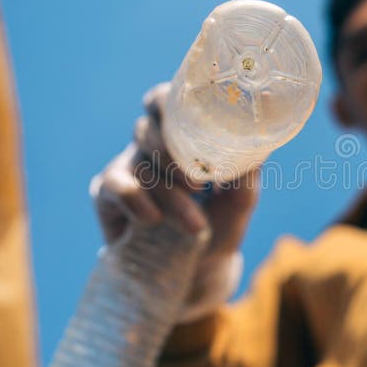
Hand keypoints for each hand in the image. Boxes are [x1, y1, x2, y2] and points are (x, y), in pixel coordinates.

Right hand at [92, 83, 259, 259]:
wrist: (200, 268)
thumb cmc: (222, 222)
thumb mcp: (242, 197)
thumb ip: (248, 169)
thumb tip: (259, 144)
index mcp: (180, 132)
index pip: (163, 98)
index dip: (168, 101)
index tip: (190, 122)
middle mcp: (150, 143)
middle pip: (147, 127)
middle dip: (172, 155)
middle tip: (198, 185)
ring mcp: (127, 165)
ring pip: (140, 163)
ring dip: (170, 196)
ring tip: (195, 224)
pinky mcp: (107, 193)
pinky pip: (117, 186)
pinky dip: (137, 201)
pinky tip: (154, 220)